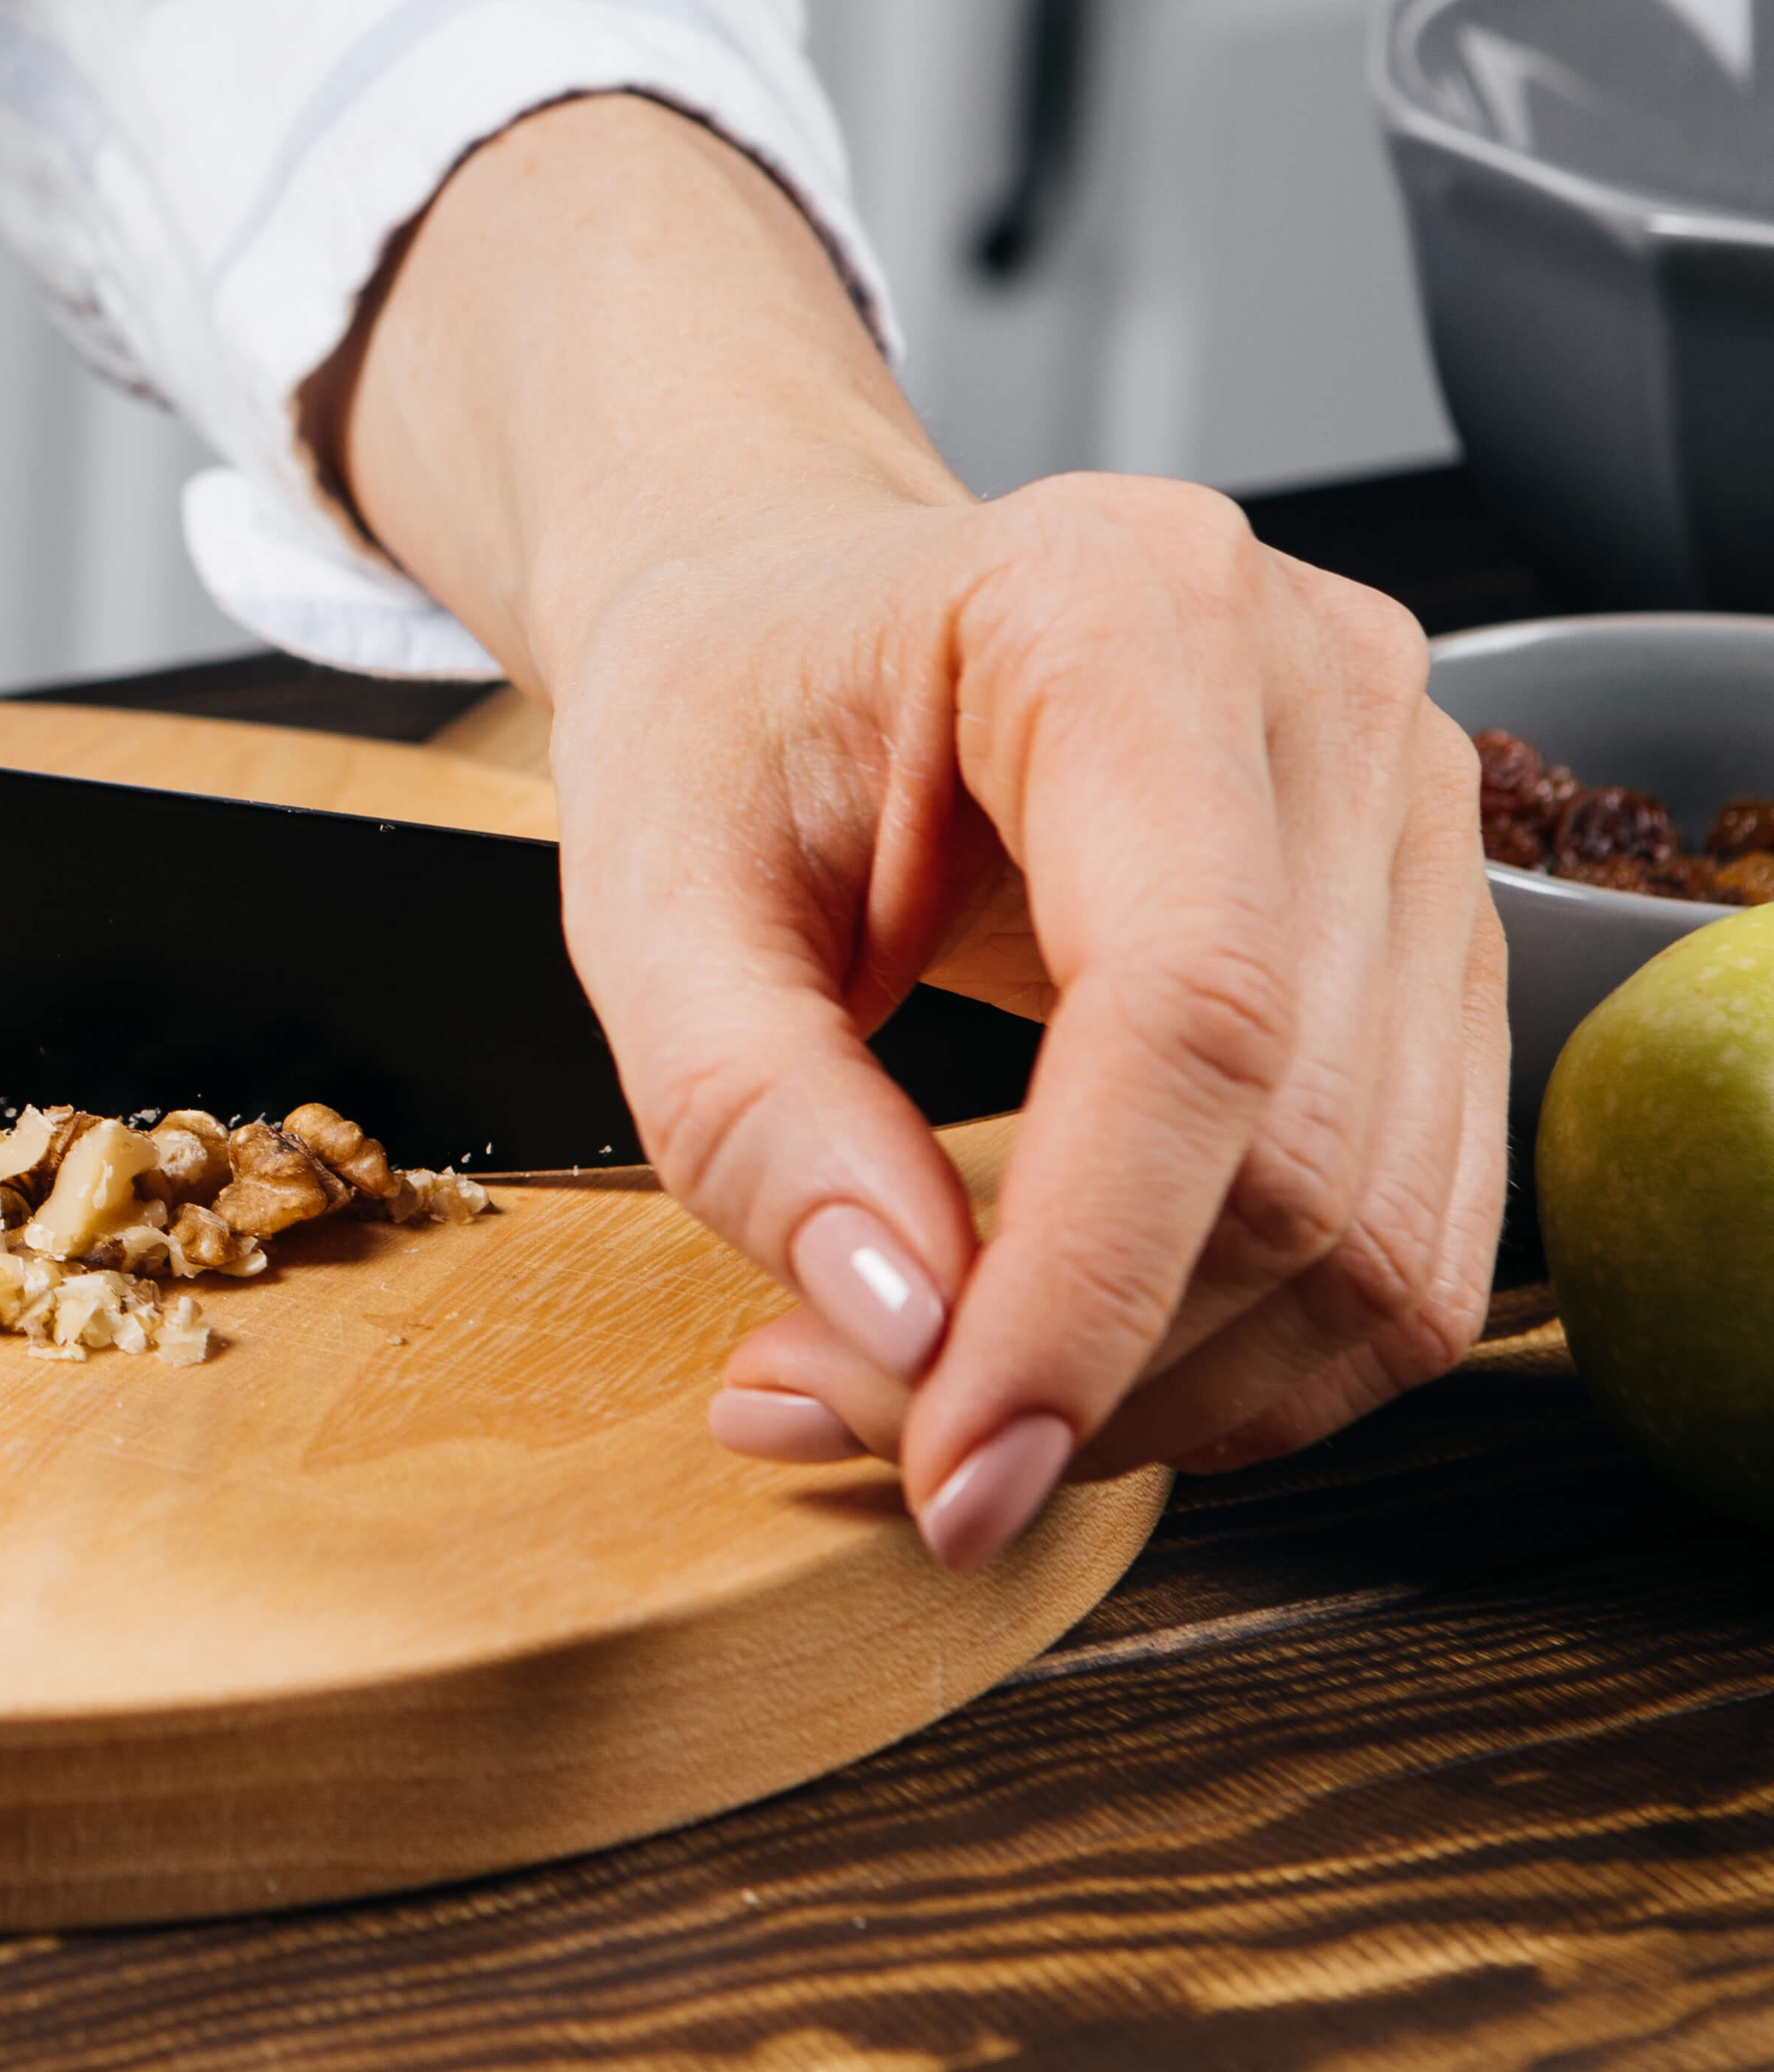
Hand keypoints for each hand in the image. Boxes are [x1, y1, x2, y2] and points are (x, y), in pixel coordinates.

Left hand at [330, 98, 1503, 1563]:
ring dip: (1158, 1385)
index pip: (1191, 1008)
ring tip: (919, 1393)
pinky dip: (1238, 1354)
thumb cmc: (722, 716)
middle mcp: (1323, 693)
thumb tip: (903, 1327)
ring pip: (1380, 1230)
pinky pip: (1407, 1237)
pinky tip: (1055, 1346)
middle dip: (1080, 1354)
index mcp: (1118, 611)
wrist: (801, 618)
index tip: (953, 1460)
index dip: (1086, 1276)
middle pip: (1297, 1145)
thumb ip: (745, 1106)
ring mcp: (1414, 817)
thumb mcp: (641, 884)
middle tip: (845, 1420)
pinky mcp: (1430, 944)